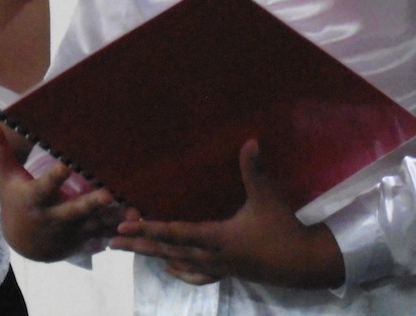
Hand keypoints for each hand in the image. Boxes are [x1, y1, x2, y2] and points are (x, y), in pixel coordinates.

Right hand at [0, 117, 129, 260]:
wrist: (23, 242)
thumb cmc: (15, 199)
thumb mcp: (5, 176)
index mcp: (34, 199)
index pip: (44, 186)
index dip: (56, 177)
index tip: (67, 164)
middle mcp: (53, 218)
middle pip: (74, 211)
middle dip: (91, 204)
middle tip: (108, 193)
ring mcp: (71, 232)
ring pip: (95, 225)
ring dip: (114, 219)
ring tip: (134, 210)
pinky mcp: (85, 239)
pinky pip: (105, 235)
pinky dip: (121, 230)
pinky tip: (140, 220)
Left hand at [108, 139, 345, 288]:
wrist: (303, 264)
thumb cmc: (283, 229)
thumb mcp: (268, 197)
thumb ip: (254, 170)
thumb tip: (250, 141)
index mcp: (217, 238)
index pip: (176, 234)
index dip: (148, 230)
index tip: (123, 228)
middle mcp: (212, 255)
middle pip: (167, 251)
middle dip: (139, 245)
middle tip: (111, 241)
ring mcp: (218, 267)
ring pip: (177, 263)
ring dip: (153, 256)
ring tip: (131, 250)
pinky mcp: (227, 272)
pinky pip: (195, 274)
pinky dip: (178, 270)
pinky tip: (169, 266)